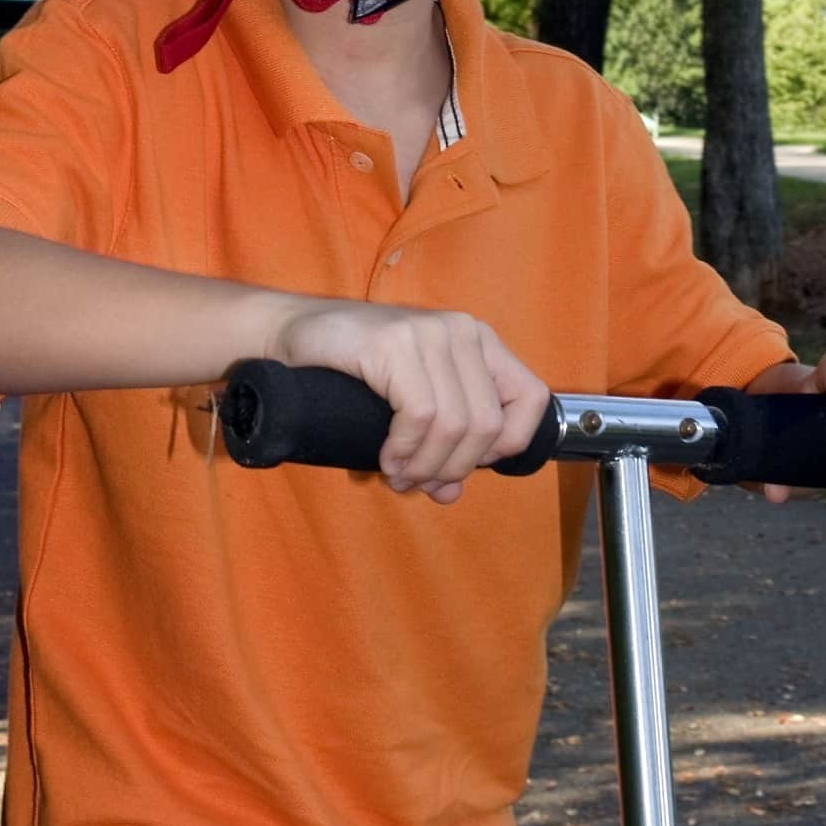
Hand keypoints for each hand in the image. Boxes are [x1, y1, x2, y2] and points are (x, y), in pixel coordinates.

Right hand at [272, 297, 551, 505]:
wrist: (293, 333)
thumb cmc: (354, 370)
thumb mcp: (411, 405)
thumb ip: (439, 444)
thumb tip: (452, 493)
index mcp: (479, 341)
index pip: (532, 399)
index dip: (507, 445)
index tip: (466, 465)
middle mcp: (463, 331)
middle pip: (487, 425)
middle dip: (452, 468)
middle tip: (416, 484)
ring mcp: (430, 333)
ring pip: (454, 425)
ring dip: (425, 466)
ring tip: (398, 476)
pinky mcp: (396, 344)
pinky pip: (419, 415)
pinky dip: (405, 450)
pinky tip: (387, 459)